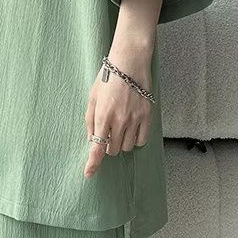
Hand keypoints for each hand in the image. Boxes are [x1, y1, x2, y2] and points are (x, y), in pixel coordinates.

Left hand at [83, 53, 152, 178]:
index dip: (93, 163)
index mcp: (102, 115)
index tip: (89, 174)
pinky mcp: (147, 116)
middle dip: (108, 146)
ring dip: (121, 142)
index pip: (97, 147)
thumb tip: (92, 140)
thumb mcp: (92, 97)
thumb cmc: (107, 78)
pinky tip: (132, 129)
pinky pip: (142, 140)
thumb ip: (90, 120)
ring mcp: (135, 119)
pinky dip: (135, 139)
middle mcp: (119, 120)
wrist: (129, 63)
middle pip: (112, 150)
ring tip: (120, 127)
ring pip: (127, 147)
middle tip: (108, 132)